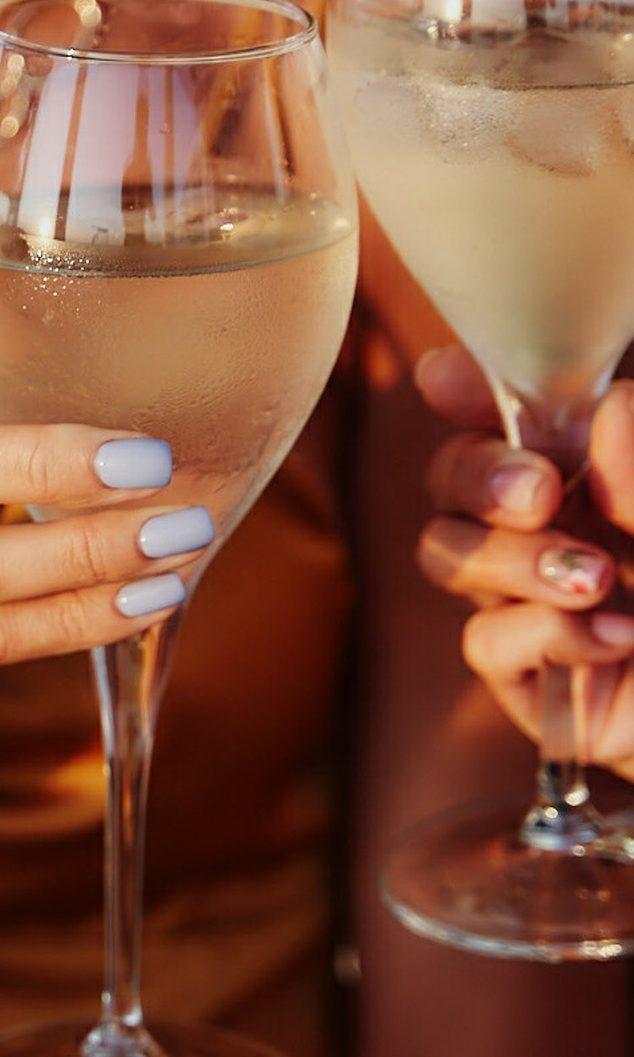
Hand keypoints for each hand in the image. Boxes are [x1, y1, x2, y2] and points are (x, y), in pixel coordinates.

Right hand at [414, 343, 633, 776]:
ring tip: (595, 580)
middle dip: (478, 474)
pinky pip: (486, 640)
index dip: (463, 389)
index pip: (509, 412)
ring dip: (512, 558)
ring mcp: (530, 600)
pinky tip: (616, 638)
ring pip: (447, 553)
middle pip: (452, 478)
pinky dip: (547, 632)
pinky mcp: (525, 676)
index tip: (441, 380)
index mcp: (592, 471)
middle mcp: (551, 527)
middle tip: (541, 492)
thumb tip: (607, 413)